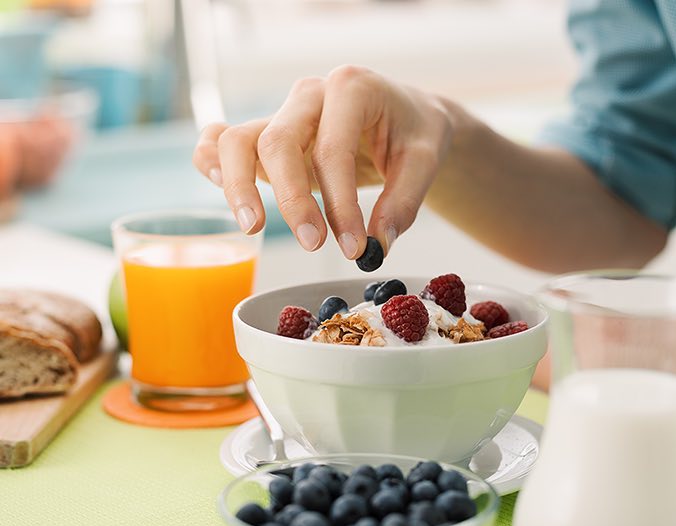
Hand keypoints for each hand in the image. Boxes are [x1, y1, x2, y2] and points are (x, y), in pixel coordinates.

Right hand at [192, 65, 452, 258]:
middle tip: (314, 245)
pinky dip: (210, 161)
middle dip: (292, 200)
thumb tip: (377, 244)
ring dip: (239, 186)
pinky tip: (215, 183)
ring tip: (253, 227)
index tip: (354, 247)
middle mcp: (309, 95)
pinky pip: (223, 140)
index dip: (339, 204)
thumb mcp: (425, 161)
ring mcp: (283, 113)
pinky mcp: (268, 135)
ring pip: (238, 140)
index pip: (333, 150)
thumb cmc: (414, 133)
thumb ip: (404, 203)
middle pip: (278, 142)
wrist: (407, 116)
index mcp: (351, 88)